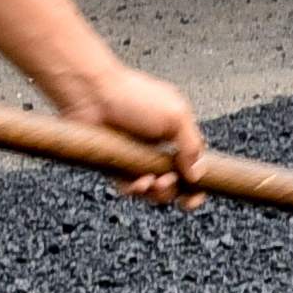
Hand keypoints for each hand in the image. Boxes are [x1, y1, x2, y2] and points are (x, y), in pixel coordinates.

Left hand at [51, 62, 207, 207]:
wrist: (94, 95)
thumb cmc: (133, 96)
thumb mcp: (176, 116)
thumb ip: (192, 146)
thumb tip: (198, 173)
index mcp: (177, 134)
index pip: (194, 164)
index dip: (198, 184)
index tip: (196, 197)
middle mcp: (158, 147)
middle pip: (175, 182)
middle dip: (174, 188)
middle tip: (167, 181)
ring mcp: (137, 157)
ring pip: (152, 189)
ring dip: (155, 192)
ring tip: (152, 182)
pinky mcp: (117, 164)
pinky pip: (128, 187)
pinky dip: (135, 189)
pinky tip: (136, 182)